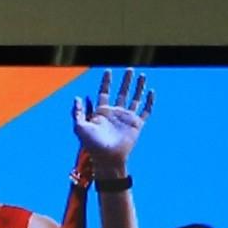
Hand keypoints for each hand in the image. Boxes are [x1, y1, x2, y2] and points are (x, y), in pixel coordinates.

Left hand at [68, 65, 153, 181]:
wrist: (107, 157)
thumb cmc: (92, 144)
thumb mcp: (80, 127)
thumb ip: (77, 112)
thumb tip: (76, 97)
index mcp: (101, 112)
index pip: (104, 92)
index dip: (106, 82)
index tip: (108, 71)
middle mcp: (115, 113)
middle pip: (121, 92)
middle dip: (125, 81)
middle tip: (129, 69)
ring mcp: (126, 118)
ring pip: (134, 98)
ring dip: (138, 87)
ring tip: (142, 75)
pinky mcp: (137, 124)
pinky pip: (145, 111)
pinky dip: (149, 101)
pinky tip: (151, 92)